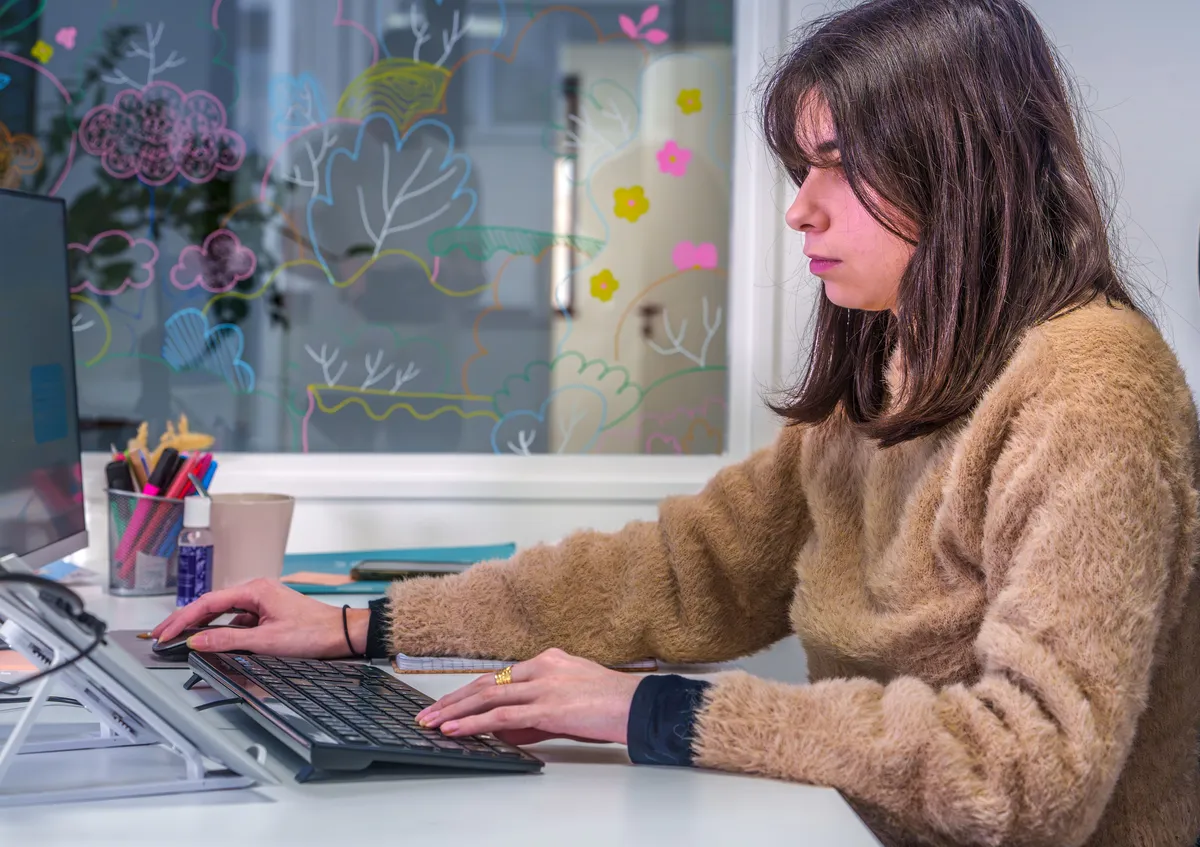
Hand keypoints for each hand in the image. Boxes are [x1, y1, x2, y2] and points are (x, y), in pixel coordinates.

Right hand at [150, 578, 369, 657]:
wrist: (341, 634)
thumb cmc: (314, 632)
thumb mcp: (267, 640)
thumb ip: (229, 640)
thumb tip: (198, 641)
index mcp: (255, 589)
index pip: (207, 603)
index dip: (182, 619)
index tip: (164, 633)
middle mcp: (256, 591)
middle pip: (211, 605)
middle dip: (185, 620)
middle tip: (161, 635)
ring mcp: (261, 602)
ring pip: (223, 613)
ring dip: (201, 626)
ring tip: (179, 638)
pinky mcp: (267, 614)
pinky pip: (237, 621)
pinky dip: (221, 630)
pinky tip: (211, 641)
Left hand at [416, 648, 640, 745]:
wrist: (637, 705)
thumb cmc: (611, 704)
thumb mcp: (570, 699)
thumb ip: (538, 710)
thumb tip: (509, 729)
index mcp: (548, 660)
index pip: (498, 676)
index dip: (469, 690)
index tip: (448, 702)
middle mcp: (541, 667)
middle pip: (486, 682)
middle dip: (453, 699)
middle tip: (427, 713)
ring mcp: (543, 685)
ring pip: (487, 696)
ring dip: (454, 711)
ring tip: (431, 722)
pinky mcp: (548, 706)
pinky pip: (501, 715)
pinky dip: (473, 722)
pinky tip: (455, 729)